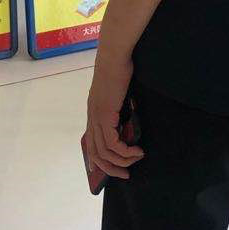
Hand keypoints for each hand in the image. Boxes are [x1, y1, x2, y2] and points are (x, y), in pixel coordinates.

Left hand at [85, 54, 142, 181]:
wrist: (114, 56)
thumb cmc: (119, 70)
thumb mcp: (117, 93)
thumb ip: (118, 108)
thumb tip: (127, 121)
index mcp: (94, 113)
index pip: (91, 144)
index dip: (97, 161)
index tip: (110, 171)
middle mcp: (92, 117)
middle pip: (96, 154)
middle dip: (111, 168)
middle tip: (126, 173)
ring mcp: (97, 116)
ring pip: (105, 151)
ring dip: (122, 160)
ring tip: (137, 157)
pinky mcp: (105, 114)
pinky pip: (112, 143)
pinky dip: (125, 151)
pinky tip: (137, 149)